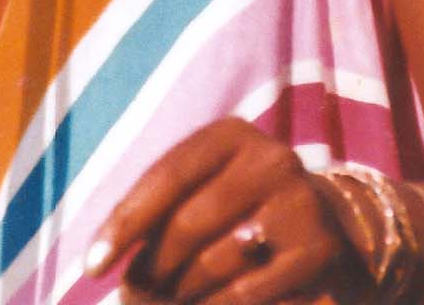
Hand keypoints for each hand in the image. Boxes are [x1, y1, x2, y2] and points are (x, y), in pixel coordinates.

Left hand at [83, 118, 352, 303]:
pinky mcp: (319, 251)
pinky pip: (248, 293)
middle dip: (151, 270)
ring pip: (215, 264)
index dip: (124, 223)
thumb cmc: (240, 210)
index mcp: (232, 135)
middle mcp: (271, 160)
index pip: (167, 176)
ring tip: (169, 300)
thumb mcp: (203, 191)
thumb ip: (160, 214)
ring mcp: (300, 205)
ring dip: (180, 295)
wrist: (332, 227)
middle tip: (131, 295)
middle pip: (188, 225)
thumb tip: (104, 262)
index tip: (92, 267)